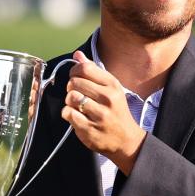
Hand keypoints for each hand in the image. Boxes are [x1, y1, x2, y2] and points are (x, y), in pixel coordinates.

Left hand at [61, 50, 145, 174]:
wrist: (126, 140)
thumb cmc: (116, 112)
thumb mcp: (110, 89)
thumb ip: (93, 71)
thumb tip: (77, 55)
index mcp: (113, 85)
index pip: (85, 68)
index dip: (74, 71)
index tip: (76, 78)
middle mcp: (108, 98)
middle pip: (74, 82)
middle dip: (70, 87)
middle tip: (76, 94)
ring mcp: (99, 115)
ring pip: (70, 98)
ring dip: (69, 101)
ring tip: (77, 106)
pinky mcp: (90, 129)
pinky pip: (68, 114)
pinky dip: (68, 114)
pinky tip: (76, 117)